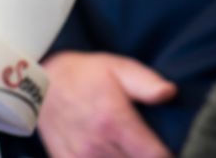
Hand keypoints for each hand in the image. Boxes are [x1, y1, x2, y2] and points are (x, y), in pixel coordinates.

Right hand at [35, 51, 174, 157]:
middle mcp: (96, 144)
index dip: (167, 155)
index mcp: (114, 120)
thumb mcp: (120, 67)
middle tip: (147, 146)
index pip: (152, 155)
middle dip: (146, 157)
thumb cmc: (86, 74)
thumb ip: (147, 83)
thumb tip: (170, 92)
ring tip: (129, 148)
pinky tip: (110, 153)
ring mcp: (80, 157)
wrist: (44, 84)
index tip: (171, 150)